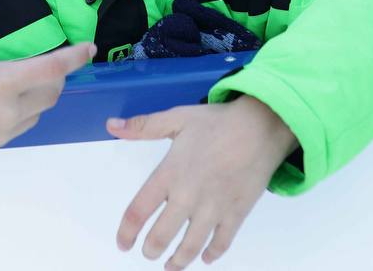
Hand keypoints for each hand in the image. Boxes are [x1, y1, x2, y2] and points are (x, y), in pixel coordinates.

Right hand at [0, 0, 94, 156]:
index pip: (52, 69)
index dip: (75, 57)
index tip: (90, 47)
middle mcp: (6, 111)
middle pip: (52, 92)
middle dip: (56, 75)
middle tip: (47, 61)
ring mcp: (1, 132)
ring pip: (39, 112)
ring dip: (40, 94)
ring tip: (22, 79)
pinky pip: (22, 127)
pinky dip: (24, 112)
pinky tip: (4, 100)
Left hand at [109, 96, 297, 268]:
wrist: (261, 126)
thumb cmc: (219, 122)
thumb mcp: (177, 117)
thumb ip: (143, 126)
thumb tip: (111, 125)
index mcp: (170, 173)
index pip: (139, 210)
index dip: (126, 232)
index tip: (123, 242)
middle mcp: (189, 195)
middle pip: (162, 236)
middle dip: (151, 249)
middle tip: (148, 253)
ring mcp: (214, 208)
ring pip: (191, 246)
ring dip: (178, 260)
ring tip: (171, 265)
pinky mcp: (236, 213)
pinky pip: (222, 242)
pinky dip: (213, 254)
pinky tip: (206, 258)